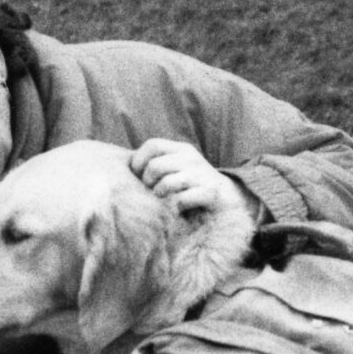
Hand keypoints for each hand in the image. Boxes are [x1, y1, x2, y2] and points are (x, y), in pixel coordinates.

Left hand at [129, 138, 247, 217]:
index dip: (139, 161)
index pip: (152, 145)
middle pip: (155, 166)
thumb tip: (124, 166)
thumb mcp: (176, 168)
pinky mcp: (210, 192)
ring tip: (164, 199)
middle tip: (153, 191)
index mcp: (181, 149)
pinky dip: (176, 207)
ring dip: (161, 194)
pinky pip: (181, 200)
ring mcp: (202, 175)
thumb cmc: (192, 186)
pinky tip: (179, 208)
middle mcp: (192, 158)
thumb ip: (157, 164)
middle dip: (148, 182)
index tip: (138, 176)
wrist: (227, 201)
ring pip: (167, 183)